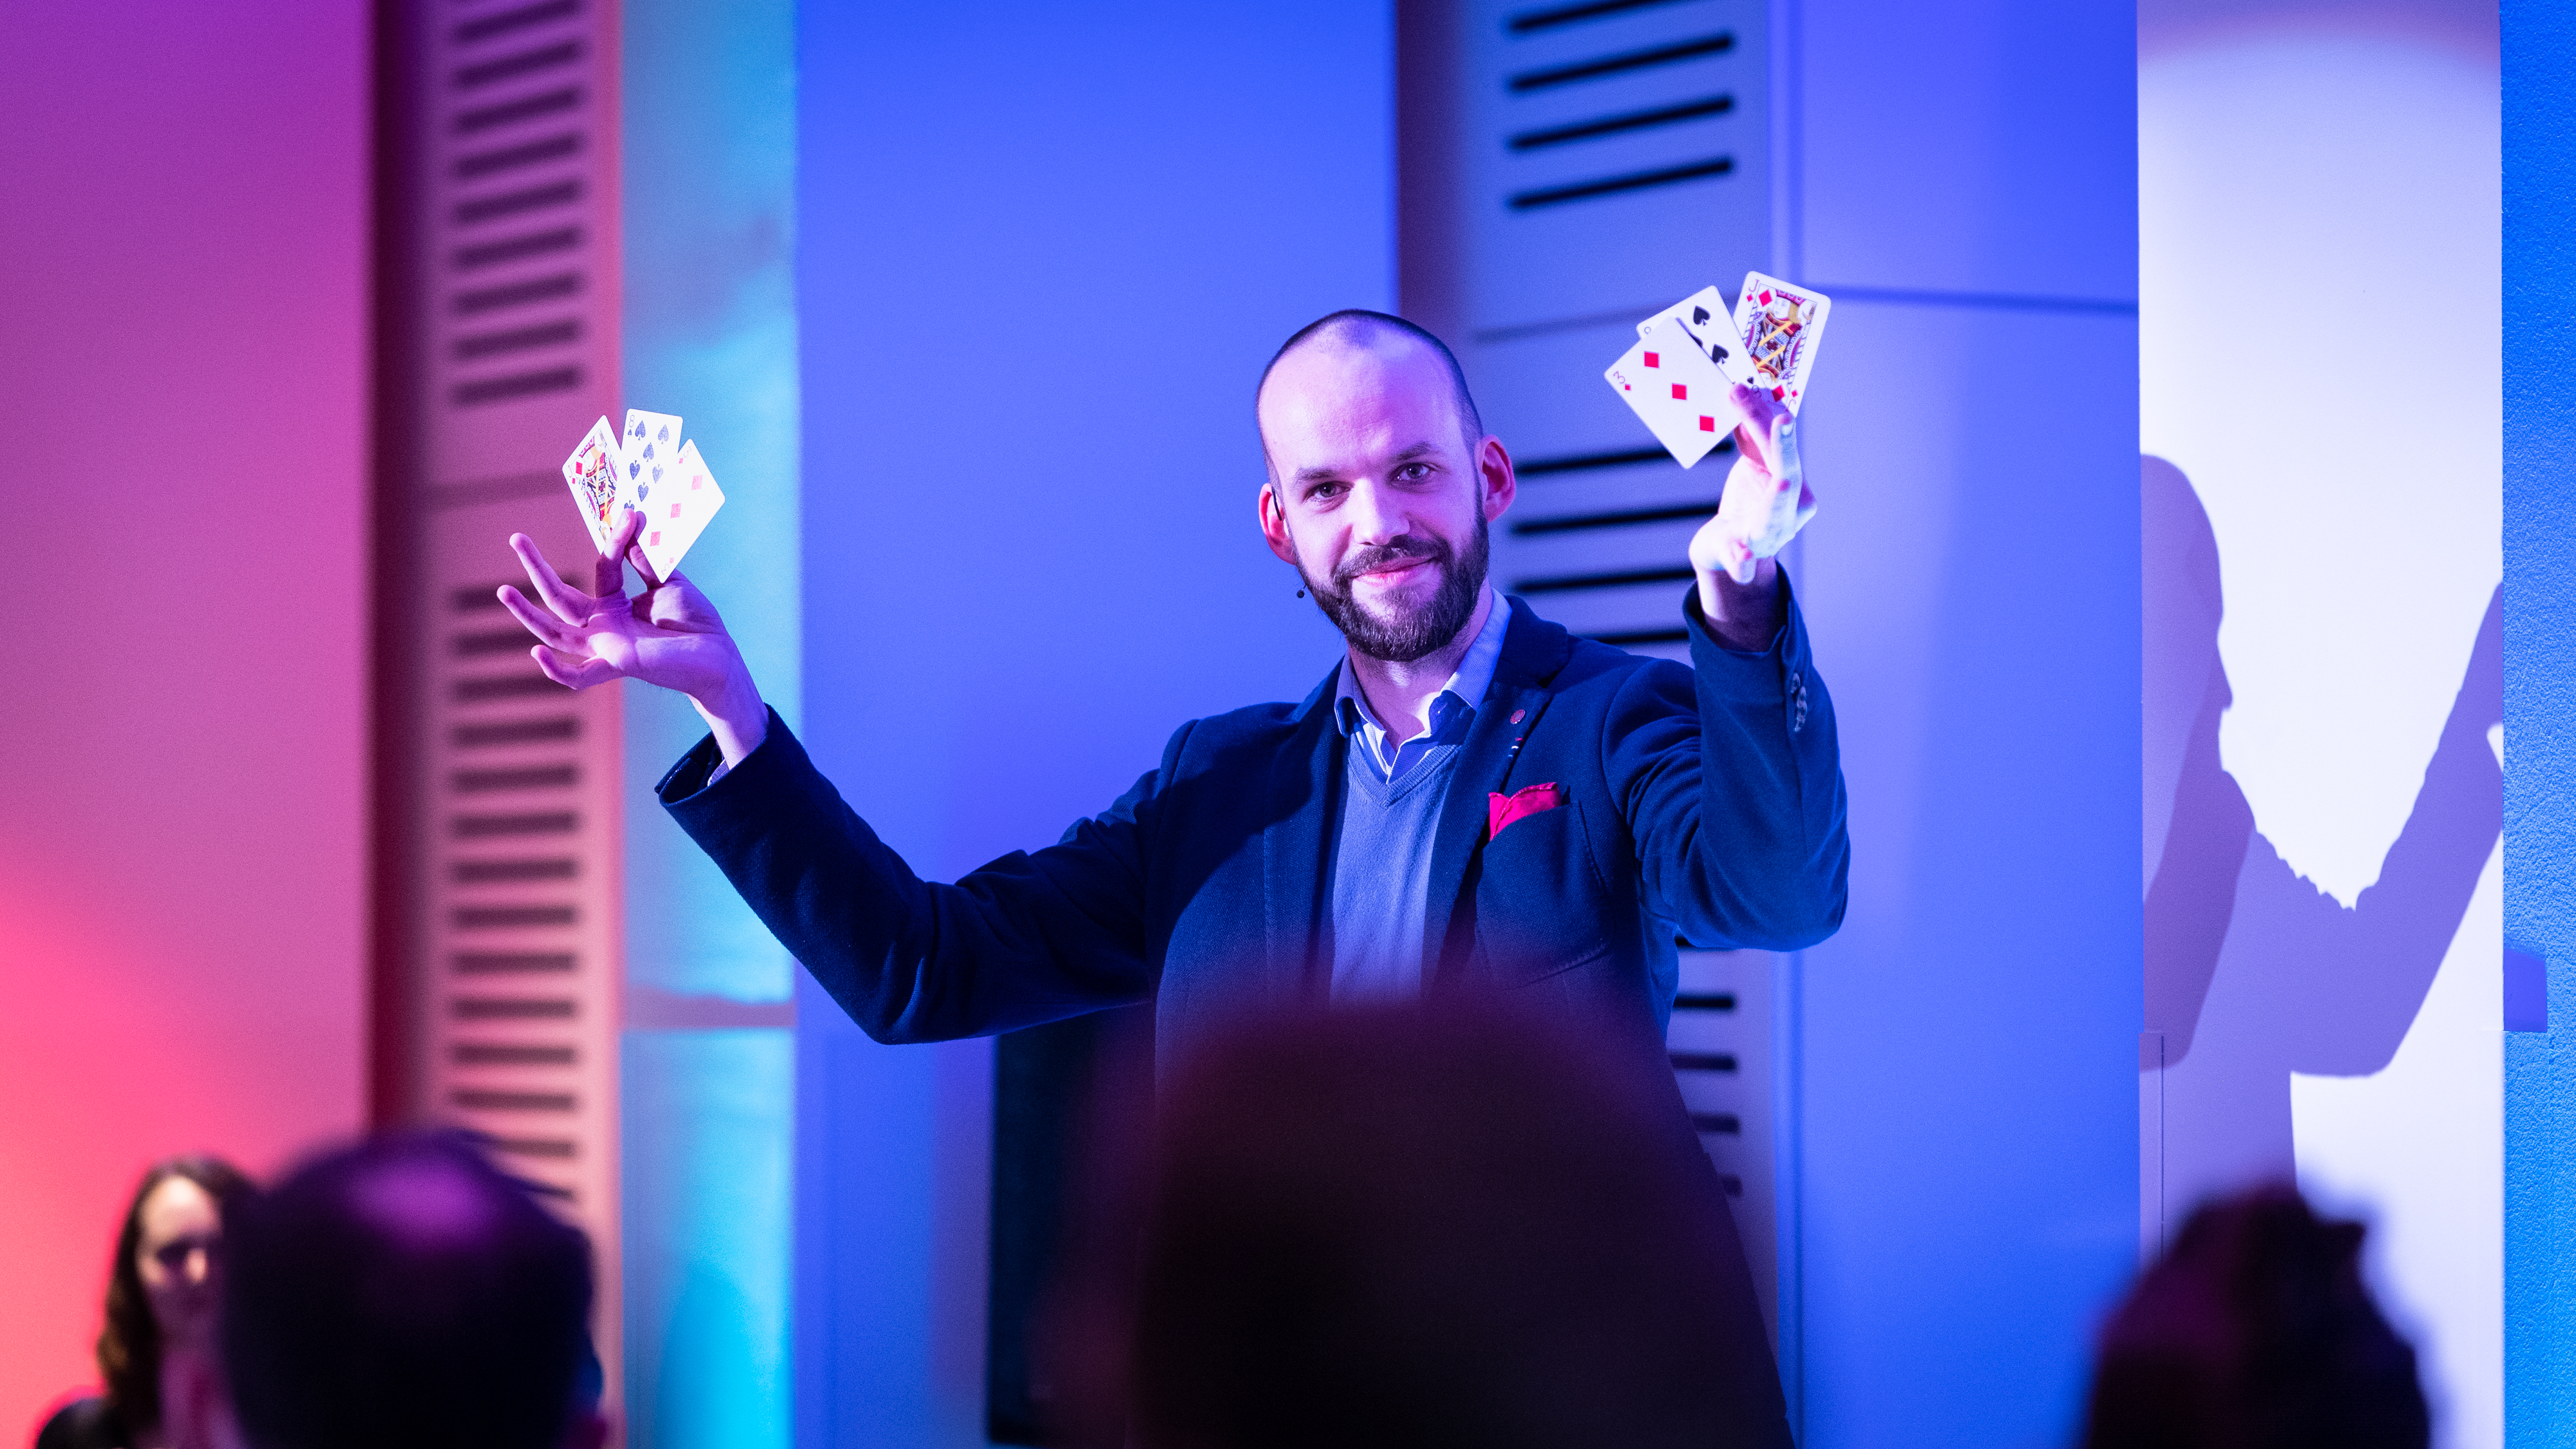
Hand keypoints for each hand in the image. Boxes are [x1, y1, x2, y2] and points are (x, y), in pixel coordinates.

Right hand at [499, 509, 769, 763]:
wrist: (719, 658)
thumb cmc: (695, 624)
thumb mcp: (668, 584)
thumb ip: (644, 560)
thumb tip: (630, 521)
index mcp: (615, 603)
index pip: (604, 567)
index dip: (615, 540)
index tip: (629, 514)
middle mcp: (604, 624)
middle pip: (560, 597)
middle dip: (536, 568)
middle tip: (516, 538)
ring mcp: (607, 645)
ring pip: (556, 631)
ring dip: (528, 614)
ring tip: (503, 591)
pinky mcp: (618, 664)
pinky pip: (580, 675)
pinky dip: (558, 670)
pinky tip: (537, 653)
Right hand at [1690, 385, 1816, 586]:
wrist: (1733, 544)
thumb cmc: (1727, 552)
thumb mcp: (1729, 560)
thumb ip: (1738, 560)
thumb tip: (1743, 562)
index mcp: (1779, 523)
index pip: (1785, 488)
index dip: (1783, 460)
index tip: (1782, 428)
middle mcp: (1790, 499)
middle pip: (1782, 459)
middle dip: (1765, 429)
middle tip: (1751, 397)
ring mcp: (1782, 481)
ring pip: (1773, 443)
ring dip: (1757, 414)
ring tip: (1739, 388)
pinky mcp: (1769, 466)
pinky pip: (1762, 438)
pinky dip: (1752, 418)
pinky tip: (1745, 394)